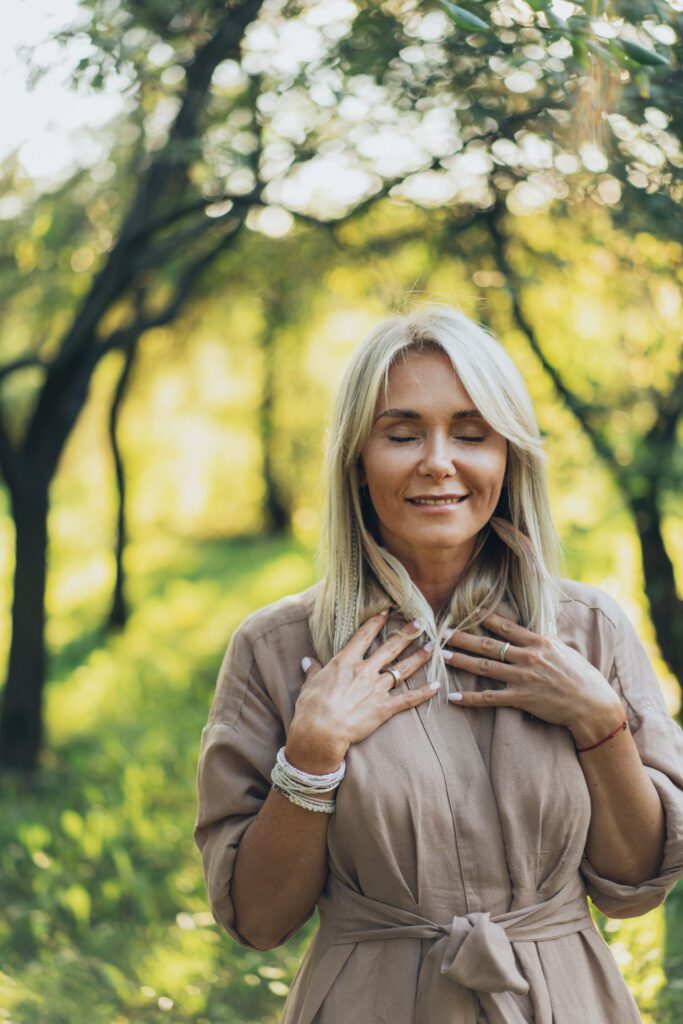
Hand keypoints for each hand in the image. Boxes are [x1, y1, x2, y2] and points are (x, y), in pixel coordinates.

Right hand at [286, 612, 436, 773]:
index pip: (364, 636)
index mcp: (345, 662)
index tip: (387, 612)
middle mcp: (364, 671)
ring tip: (432, 647)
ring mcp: (376, 689)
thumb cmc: (311, 707)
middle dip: (407, 633)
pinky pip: (408, 699)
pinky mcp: (384, 708)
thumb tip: (308, 661)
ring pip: (403, 669)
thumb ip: (313, 670)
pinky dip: (423, 693)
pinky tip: (436, 686)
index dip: (377, 622)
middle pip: (390, 647)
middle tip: (420, 622)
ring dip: (419, 657)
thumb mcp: (309, 684)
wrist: (320, 731)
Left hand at [442, 610, 624, 744]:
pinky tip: (454, 696)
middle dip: (464, 638)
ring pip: (485, 668)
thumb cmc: (583, 677)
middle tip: (443, 633)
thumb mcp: (565, 651)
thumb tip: (535, 631)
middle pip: (489, 645)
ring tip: (444, 656)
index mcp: (540, 643)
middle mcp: (529, 657)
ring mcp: (524, 678)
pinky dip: (470, 698)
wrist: (594, 705)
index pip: (508, 626)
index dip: (487, 618)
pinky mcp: (522, 699)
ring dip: (462, 661)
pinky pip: (490, 698)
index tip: (471, 611)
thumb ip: (545, 642)